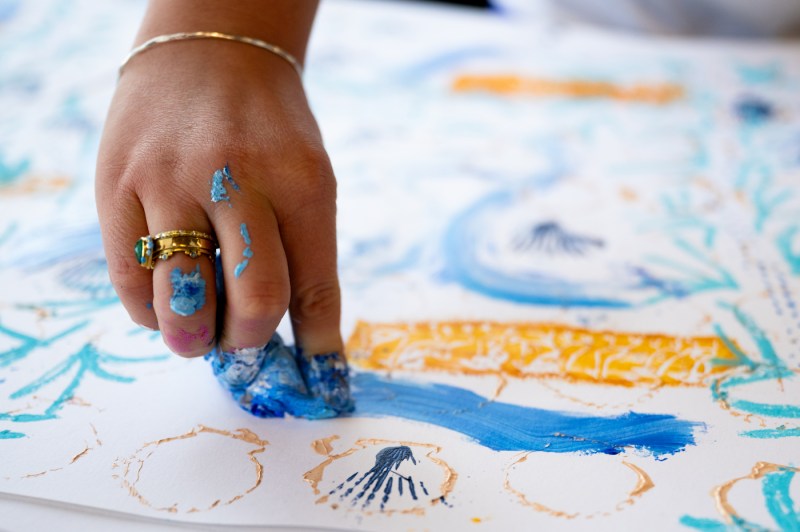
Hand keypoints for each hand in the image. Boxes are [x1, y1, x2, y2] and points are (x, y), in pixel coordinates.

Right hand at [96, 37, 341, 367]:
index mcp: (301, 182)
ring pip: (183, 300)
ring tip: (198, 331)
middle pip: (255, 302)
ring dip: (193, 338)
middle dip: (249, 341)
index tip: (315, 377)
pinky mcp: (117, 185)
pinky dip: (148, 311)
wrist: (208, 51)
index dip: (317, 345)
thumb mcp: (308, 174)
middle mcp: (237, 181)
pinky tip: (163, 300)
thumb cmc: (269, 127)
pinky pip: (130, 279)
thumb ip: (305, 250)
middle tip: (241, 339)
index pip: (315, 288)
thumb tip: (305, 339)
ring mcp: (171, 181)